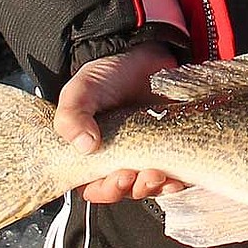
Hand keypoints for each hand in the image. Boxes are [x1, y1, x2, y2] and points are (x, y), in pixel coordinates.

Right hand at [53, 44, 186, 204]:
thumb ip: (72, 115)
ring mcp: (146, 156)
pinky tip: (176, 177)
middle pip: (123, 191)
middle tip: (135, 176)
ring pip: (148, 187)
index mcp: (93, 153)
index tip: (114, 179)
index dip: (103, 191)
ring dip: (152, 187)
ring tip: (157, 174)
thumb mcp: (82, 90)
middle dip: (130, 189)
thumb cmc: (110, 75)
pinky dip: (175, 181)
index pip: (93, 187)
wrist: (145, 56)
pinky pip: (174, 175)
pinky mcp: (170, 149)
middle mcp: (120, 159)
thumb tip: (82, 145)